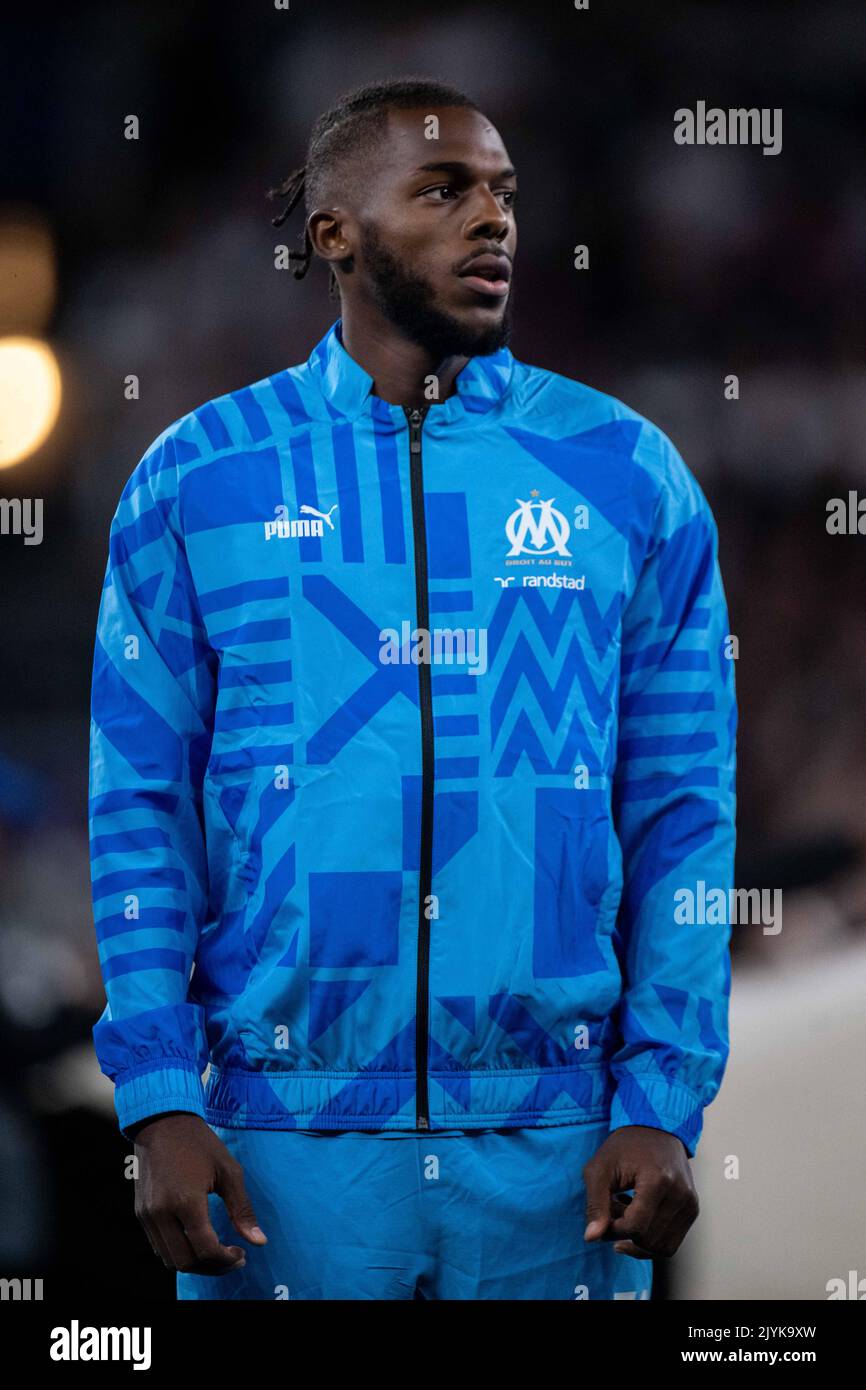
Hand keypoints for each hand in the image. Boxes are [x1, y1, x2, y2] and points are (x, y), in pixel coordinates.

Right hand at [131, 1112, 267, 1274]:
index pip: (205, 1250)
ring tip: (216, 1252)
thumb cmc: (199, 1143)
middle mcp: (161, 1213)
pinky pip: (159, 1246)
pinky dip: (178, 1251)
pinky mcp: (141, 1213)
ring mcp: (147, 1215)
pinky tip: (196, 1240)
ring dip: (194, 1263)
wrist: (162, 1121)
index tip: (242, 1253)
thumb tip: (259, 1241)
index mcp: (186, 1201)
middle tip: (232, 1258)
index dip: (226, 1260)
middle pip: (186, 1262)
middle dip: (212, 1267)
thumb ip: (242, 1209)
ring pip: (169, 1260)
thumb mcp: (228, 1170)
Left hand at [582, 1124, 698, 1258]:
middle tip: (613, 1211)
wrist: (656, 1128)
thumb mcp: (600, 1169)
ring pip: (662, 1247)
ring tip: (625, 1214)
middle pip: (648, 1240)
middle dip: (625, 1234)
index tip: (604, 1216)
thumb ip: (595, 1205)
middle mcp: (680, 1194)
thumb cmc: (625, 1146)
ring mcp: (690, 1203)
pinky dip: (651, 1238)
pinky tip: (638, 1216)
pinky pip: (671, 1242)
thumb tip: (591, 1238)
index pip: (635, 1227)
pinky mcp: (692, 1209)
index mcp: (658, 1180)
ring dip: (638, 1240)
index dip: (614, 1229)